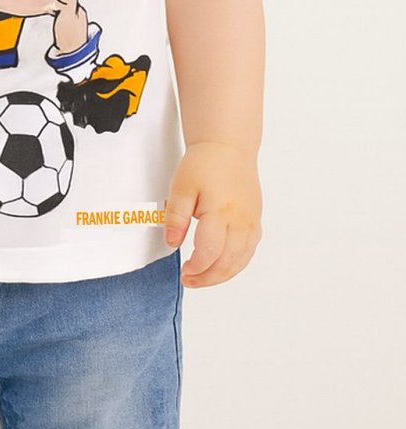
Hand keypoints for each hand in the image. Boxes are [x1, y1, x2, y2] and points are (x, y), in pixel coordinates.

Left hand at [164, 142, 261, 287]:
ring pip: (241, 260)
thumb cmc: (204, 164)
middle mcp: (240, 220)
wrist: (228, 148)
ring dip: (222, 275)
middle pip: (228, 262)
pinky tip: (222, 267)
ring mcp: (251, 222)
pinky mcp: (256, 222)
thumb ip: (176, 217)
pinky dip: (235, 264)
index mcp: (220, 211)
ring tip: (203, 278)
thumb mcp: (181, 187)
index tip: (184, 272)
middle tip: (190, 280)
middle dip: (208, 277)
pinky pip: (248, 251)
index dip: (197, 268)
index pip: (210, 251)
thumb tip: (172, 243)